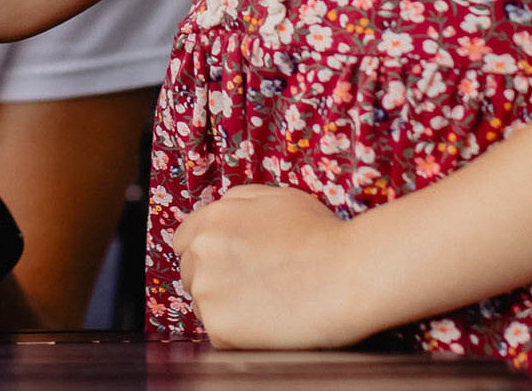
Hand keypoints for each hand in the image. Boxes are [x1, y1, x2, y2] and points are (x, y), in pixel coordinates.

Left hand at [170, 184, 373, 348]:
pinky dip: (238, 332)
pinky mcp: (219, 326)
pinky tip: (268, 321)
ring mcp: (208, 290)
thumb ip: (239, 202)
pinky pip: (218, 332)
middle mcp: (203, 251)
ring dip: (225, 305)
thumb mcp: (278, 198)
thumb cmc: (322, 235)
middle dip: (213, 278)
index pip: (184, 240)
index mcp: (214, 218)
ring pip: (203, 305)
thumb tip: (221, 214)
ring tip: (266, 302)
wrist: (348, 274)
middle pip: (190, 273)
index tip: (227, 264)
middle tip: (253, 285)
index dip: (206, 252)